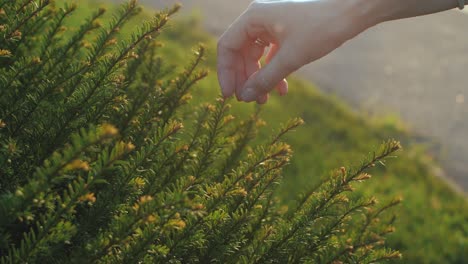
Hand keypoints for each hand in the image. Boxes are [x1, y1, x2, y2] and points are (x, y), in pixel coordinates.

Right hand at [217, 0, 377, 102]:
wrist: (353, 11)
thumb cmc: (322, 27)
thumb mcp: (291, 58)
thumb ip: (265, 78)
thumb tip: (245, 96)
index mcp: (254, 17)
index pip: (227, 46)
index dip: (226, 73)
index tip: (230, 95)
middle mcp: (259, 18)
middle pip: (240, 53)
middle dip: (245, 79)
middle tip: (249, 101)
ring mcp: (272, 24)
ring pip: (256, 56)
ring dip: (259, 78)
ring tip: (265, 100)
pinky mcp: (285, 31)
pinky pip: (271, 54)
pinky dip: (273, 71)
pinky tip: (282, 89)